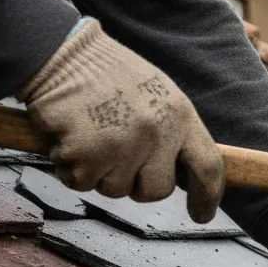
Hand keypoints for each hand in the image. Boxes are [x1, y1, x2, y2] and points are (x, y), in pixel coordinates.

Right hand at [17, 19, 223, 222]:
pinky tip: (70, 138)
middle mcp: (156, 131)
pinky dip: (70, 168)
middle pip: (157, 190)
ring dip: (100, 173)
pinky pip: (81, 182)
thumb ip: (174, 134)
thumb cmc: (108, 75)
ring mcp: (122, 144)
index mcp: (180, 114)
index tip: (202, 215)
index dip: (207, 196)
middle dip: (137, 185)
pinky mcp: (86, 153)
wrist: (60, 52)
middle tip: (118, 158)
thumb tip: (184, 175)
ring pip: (116, 190)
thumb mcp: (158, 95)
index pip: (208, 165)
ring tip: (92, 138)